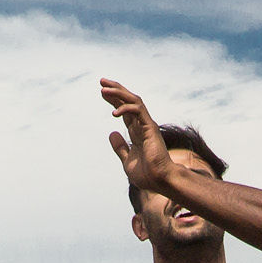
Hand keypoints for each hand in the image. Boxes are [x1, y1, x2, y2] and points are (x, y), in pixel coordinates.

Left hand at [99, 78, 180, 193]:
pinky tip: (114, 112)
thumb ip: (120, 147)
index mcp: (137, 131)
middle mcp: (142, 125)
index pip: (125, 110)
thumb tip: (111, 134)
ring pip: (134, 101)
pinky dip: (126, 108)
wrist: (160, 181)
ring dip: (119, 93)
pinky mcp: (150, 127)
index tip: (102, 92)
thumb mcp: (127, 160)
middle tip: (101, 81)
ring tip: (104, 88)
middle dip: (116, 90)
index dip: (114, 100)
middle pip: (129, 101)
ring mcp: (147, 125)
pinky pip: (139, 111)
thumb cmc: (147, 174)